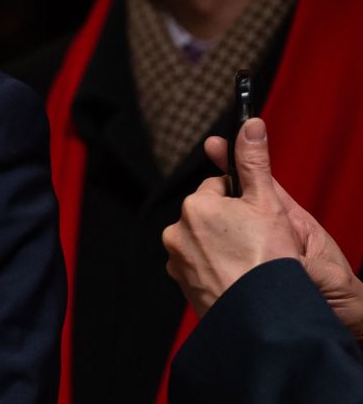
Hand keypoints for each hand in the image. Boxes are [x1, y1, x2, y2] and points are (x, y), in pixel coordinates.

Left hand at [163, 118, 362, 345]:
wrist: (260, 318)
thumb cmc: (267, 260)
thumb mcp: (267, 204)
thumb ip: (254, 161)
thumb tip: (249, 124)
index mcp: (195, 207)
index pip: (218, 188)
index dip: (243, 200)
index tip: (257, 216)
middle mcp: (176, 231)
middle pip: (209, 216)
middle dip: (230, 224)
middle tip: (257, 243)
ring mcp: (176, 261)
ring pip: (203, 241)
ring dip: (222, 247)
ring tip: (248, 263)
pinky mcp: (181, 284)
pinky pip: (200, 266)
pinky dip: (216, 269)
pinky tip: (236, 278)